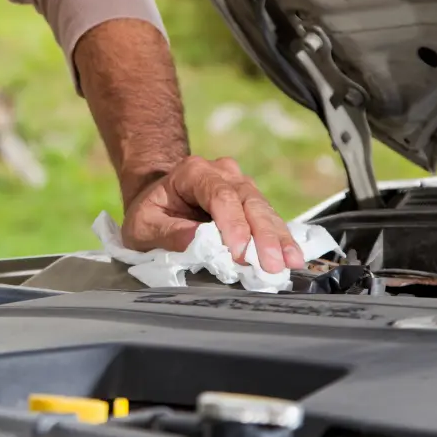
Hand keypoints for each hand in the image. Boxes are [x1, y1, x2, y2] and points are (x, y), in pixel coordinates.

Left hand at [121, 156, 303, 273]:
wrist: (157, 197)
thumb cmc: (150, 212)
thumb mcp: (144, 226)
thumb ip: (169, 233)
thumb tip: (199, 244)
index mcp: (193, 172)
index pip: (219, 195)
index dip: (233, 224)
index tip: (240, 253)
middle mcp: (222, 173)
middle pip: (248, 201)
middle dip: (263, 235)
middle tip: (273, 263)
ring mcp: (240, 185)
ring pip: (263, 209)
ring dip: (278, 238)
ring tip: (290, 262)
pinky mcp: (250, 202)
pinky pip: (267, 219)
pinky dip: (279, 238)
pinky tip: (293, 256)